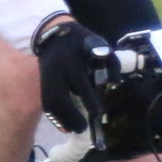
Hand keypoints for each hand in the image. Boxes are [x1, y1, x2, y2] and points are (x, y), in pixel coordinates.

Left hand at [34, 16, 111, 133]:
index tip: (79, 129)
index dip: (68, 117)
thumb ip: (57, 101)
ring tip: (99, 100)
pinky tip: (111, 82)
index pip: (57, 99)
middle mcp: (66, 62)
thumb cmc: (54, 64)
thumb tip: (68, 129)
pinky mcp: (98, 44)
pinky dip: (113, 75)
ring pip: (95, 76)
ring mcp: (83, 52)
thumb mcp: (48, 80)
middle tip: (95, 117)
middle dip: (90, 106)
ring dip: (99, 92)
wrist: (56, 31)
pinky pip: (110, 63)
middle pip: (80, 89)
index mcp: (50, 73)